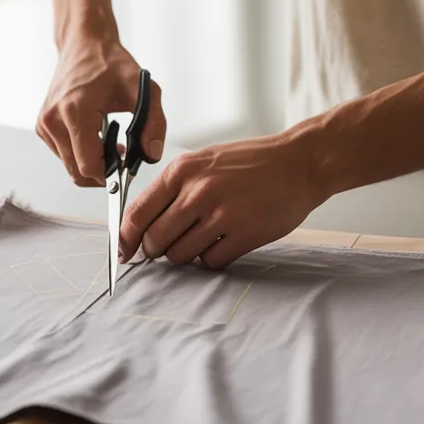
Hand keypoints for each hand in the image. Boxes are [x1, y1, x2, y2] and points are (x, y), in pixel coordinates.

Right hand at [36, 35, 165, 186]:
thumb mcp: (143, 88)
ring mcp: (44, 124)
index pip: (88, 165)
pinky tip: (97, 135)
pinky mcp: (42, 126)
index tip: (126, 164)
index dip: (111, 174)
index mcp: (75, 110)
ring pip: (70, 166)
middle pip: (77, 172)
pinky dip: (82, 153)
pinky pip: (64, 155)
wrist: (84, 44)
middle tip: (123, 155)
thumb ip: (154, 122)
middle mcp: (53, 119)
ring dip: (93, 162)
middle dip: (103, 172)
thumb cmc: (111, 63)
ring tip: (111, 140)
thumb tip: (151, 154)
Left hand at [119, 131, 328, 268]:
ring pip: (181, 255)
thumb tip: (142, 223)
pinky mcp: (245, 234)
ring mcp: (221, 214)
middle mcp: (197, 192)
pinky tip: (225, 242)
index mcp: (182, 171)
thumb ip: (174, 188)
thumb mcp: (205, 161)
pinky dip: (213, 258)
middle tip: (171, 245)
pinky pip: (211, 261)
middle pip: (156, 240)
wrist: (299, 163)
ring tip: (204, 238)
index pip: (137, 213)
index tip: (124, 253)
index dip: (125, 239)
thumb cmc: (251, 162)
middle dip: (158, 250)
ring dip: (187, 254)